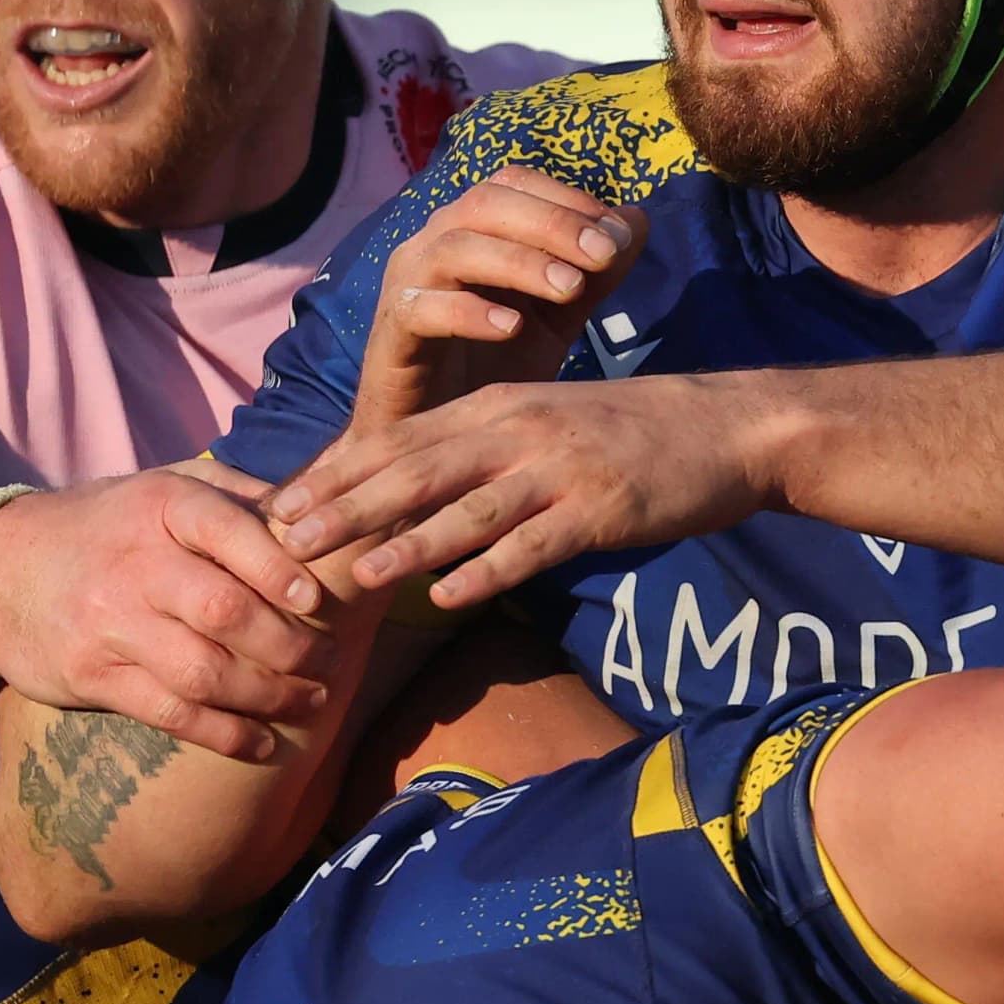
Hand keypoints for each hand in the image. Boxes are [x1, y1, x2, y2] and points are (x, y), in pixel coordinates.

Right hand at [0, 465, 331, 762]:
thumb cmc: (107, 527)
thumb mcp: (160, 486)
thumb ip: (234, 495)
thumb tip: (314, 513)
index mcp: (160, 505)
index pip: (226, 531)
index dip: (278, 568)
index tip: (316, 599)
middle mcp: (135, 563)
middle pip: (225, 611)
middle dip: (291, 646)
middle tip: (329, 662)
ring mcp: (110, 623)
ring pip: (203, 671)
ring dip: (268, 696)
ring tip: (311, 701)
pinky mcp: (93, 675)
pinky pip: (171, 712)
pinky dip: (224, 734)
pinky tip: (261, 742)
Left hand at [270, 371, 782, 608]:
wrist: (725, 429)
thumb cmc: (630, 434)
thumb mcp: (545, 425)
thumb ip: (482, 454)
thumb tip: (413, 497)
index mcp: (497, 406)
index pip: (399, 440)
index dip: (336, 474)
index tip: (279, 505)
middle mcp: (517, 431)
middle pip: (415, 471)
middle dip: (346, 506)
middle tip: (286, 539)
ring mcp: (558, 470)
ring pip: (466, 510)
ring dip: (405, 544)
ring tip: (352, 577)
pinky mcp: (598, 509)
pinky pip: (532, 545)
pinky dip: (486, 571)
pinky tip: (447, 597)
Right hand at [350, 167, 645, 436]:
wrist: (437, 438)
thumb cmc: (491, 368)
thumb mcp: (555, 318)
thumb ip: (593, 273)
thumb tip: (638, 219)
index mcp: (471, 230)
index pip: (513, 184)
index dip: (566, 198)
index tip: (618, 231)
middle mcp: (434, 244)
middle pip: (485, 203)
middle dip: (551, 223)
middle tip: (603, 253)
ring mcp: (407, 285)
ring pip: (454, 248)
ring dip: (518, 262)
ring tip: (568, 287)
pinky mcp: (391, 334)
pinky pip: (422, 308)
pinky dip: (468, 312)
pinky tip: (511, 328)